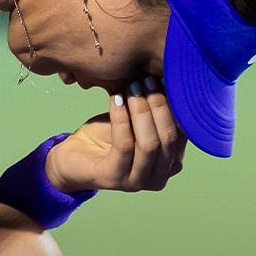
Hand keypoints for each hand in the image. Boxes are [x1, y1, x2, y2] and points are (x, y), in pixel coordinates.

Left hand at [45, 76, 187, 194]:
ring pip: (149, 143)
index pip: (182, 132)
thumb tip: (170, 73)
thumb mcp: (136, 120)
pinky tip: (115, 98)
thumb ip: (155, 106)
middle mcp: (160, 177)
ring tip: (132, 87)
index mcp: (171, 163)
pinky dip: (121, 118)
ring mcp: (138, 182)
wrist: (72, 158)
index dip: (175, 103)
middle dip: (159, 105)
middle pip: (169, 137)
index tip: (163, 76)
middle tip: (147, 80)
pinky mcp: (114, 178)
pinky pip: (124, 144)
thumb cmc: (107, 137)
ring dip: (141, 110)